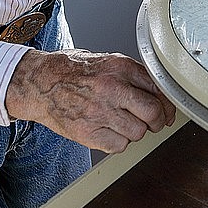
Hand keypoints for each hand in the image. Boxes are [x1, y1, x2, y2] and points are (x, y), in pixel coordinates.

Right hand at [5, 49, 176, 153]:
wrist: (40, 83)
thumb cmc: (73, 71)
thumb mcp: (107, 61)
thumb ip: (133, 75)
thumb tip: (160, 93)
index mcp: (119, 67)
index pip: (158, 89)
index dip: (167, 104)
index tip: (167, 111)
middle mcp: (110, 88)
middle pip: (152, 113)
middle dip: (157, 121)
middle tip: (153, 122)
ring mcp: (98, 112)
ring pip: (137, 133)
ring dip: (135, 131)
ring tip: (122, 123)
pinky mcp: (87, 133)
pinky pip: (118, 146)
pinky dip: (118, 142)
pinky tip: (109, 130)